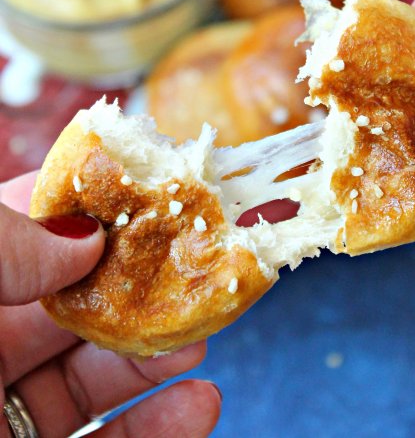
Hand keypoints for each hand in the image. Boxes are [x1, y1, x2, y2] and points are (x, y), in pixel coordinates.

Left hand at [0, 173, 220, 437]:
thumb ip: (2, 249)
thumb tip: (87, 235)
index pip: (36, 233)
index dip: (89, 209)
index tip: (144, 192)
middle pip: (85, 302)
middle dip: (144, 286)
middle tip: (193, 270)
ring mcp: (12, 408)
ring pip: (104, 371)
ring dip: (162, 354)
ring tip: (201, 339)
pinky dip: (162, 427)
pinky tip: (199, 403)